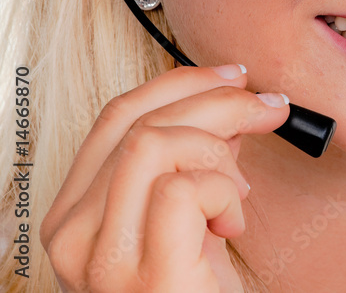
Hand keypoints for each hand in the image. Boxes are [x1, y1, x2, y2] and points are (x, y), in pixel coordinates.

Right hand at [40, 64, 290, 291]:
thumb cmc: (197, 289)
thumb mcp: (190, 213)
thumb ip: (195, 158)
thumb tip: (228, 102)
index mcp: (78, 213)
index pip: (118, 116)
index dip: (181, 83)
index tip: (234, 77)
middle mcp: (74, 235)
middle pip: (139, 121)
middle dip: (217, 101)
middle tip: (268, 110)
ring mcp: (102, 258)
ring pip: (156, 144)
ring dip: (220, 152)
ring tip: (240, 192)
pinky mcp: (146, 275)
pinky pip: (184, 189)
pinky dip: (226, 192)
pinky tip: (233, 225)